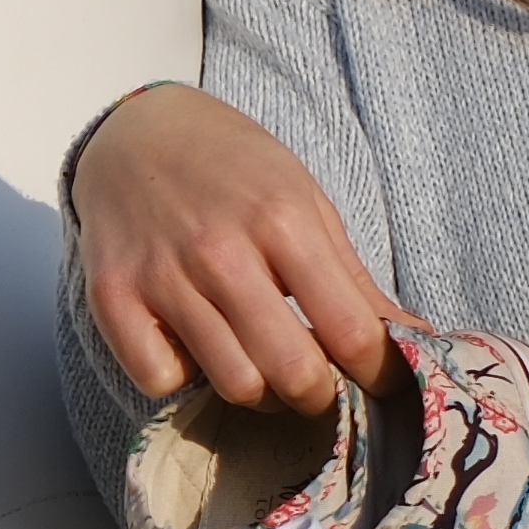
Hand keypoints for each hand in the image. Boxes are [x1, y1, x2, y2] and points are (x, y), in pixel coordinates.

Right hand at [73, 82, 392, 415]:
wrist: (134, 133)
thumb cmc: (232, 169)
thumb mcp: (305, 202)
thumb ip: (353, 279)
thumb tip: (416, 340)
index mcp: (282, 222)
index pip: (352, 333)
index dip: (379, 372)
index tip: (379, 378)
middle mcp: (221, 252)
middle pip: (293, 374)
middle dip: (319, 395)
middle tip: (316, 382)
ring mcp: (162, 277)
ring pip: (234, 384)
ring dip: (258, 391)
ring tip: (259, 363)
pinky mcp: (112, 297)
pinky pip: (159, 379)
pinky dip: (182, 376)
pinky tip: (192, 347)